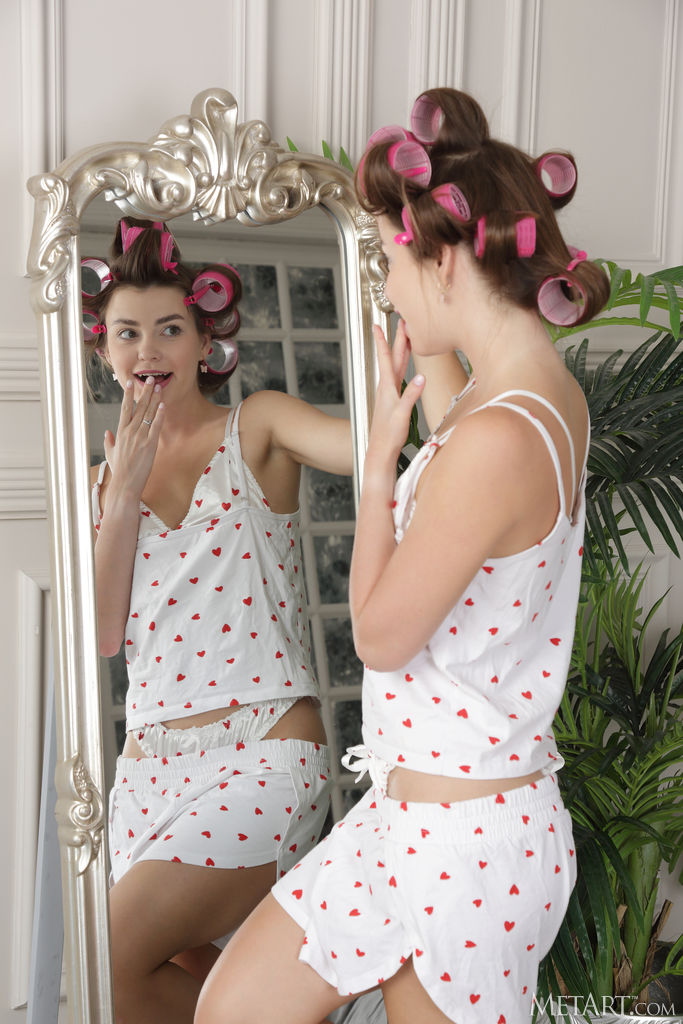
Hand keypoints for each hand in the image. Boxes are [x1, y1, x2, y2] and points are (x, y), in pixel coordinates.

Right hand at [103, 376, 163, 499]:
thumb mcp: (111, 454)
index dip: (129, 395)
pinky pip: (156, 426)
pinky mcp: (150, 445)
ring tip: (158, 387)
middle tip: (150, 379)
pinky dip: (160, 415)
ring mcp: (139, 437)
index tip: (131, 383)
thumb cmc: (119, 471)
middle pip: (138, 407)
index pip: (124, 409)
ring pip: (147, 414)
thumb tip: (107, 433)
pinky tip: (163, 405)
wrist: (125, 484)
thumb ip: (108, 442)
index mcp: (120, 433)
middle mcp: (129, 432)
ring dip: (154, 399)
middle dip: (144, 392)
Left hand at [369, 320, 424, 460]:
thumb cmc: (389, 435)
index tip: (377, 325)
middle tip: (401, 322)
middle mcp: (387, 387)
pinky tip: (405, 364)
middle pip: (393, 357)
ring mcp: (390, 393)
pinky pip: (399, 376)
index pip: (385, 358)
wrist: (381, 450)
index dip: (382, 340)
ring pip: (396, 365)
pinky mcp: (394, 399)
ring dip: (400, 350)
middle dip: (397, 339)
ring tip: (406, 337)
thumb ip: (411, 395)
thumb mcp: (402, 414)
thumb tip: (421, 377)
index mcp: (388, 387)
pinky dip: (403, 365)